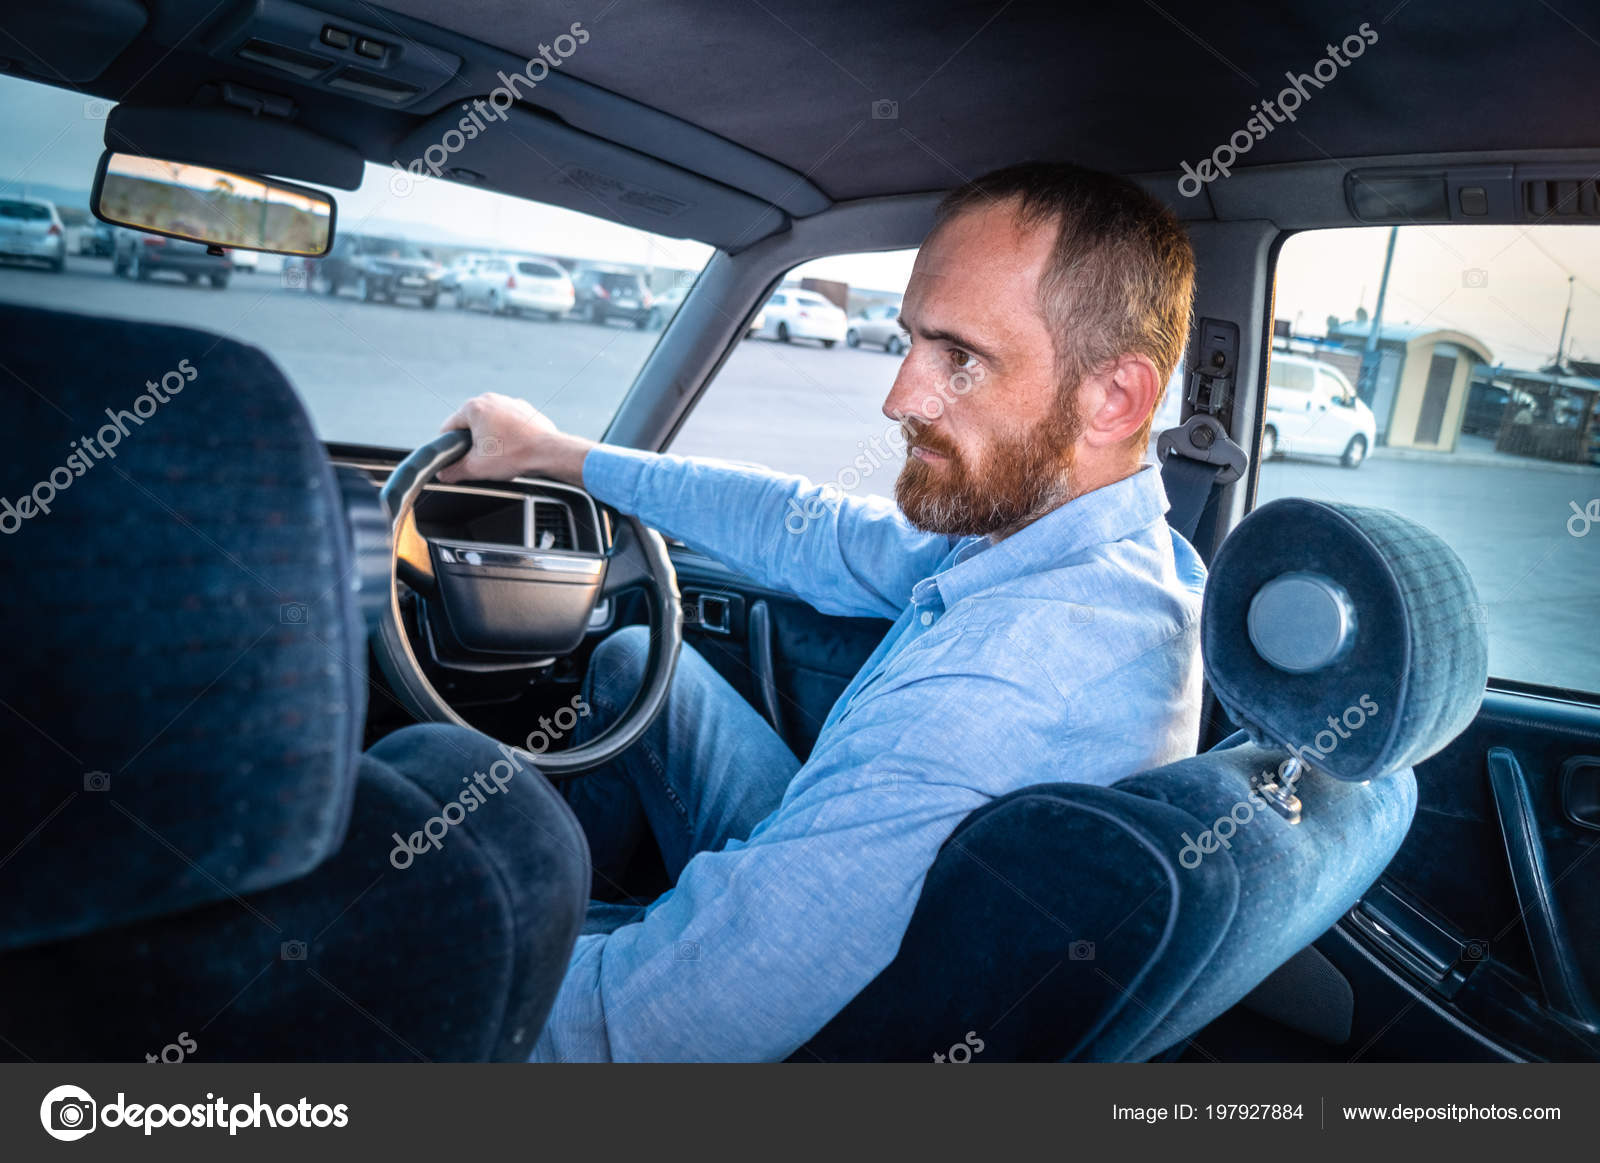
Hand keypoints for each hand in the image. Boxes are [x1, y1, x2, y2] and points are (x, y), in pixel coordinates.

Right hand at [436, 393, 593, 484]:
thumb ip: (453, 470)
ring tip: (499, 455)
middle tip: (481, 460)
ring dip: (490, 438)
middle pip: (471, 424)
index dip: (448, 446)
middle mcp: (492, 399)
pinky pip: (509, 423)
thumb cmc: (514, 455)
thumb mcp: (476, 468)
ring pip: (491, 423)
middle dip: (472, 442)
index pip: (449, 427)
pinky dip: (508, 435)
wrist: (549, 453)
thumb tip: (443, 474)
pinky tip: (513, 449)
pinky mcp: (526, 410)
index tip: (454, 458)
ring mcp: (511, 402)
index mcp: (474, 407)